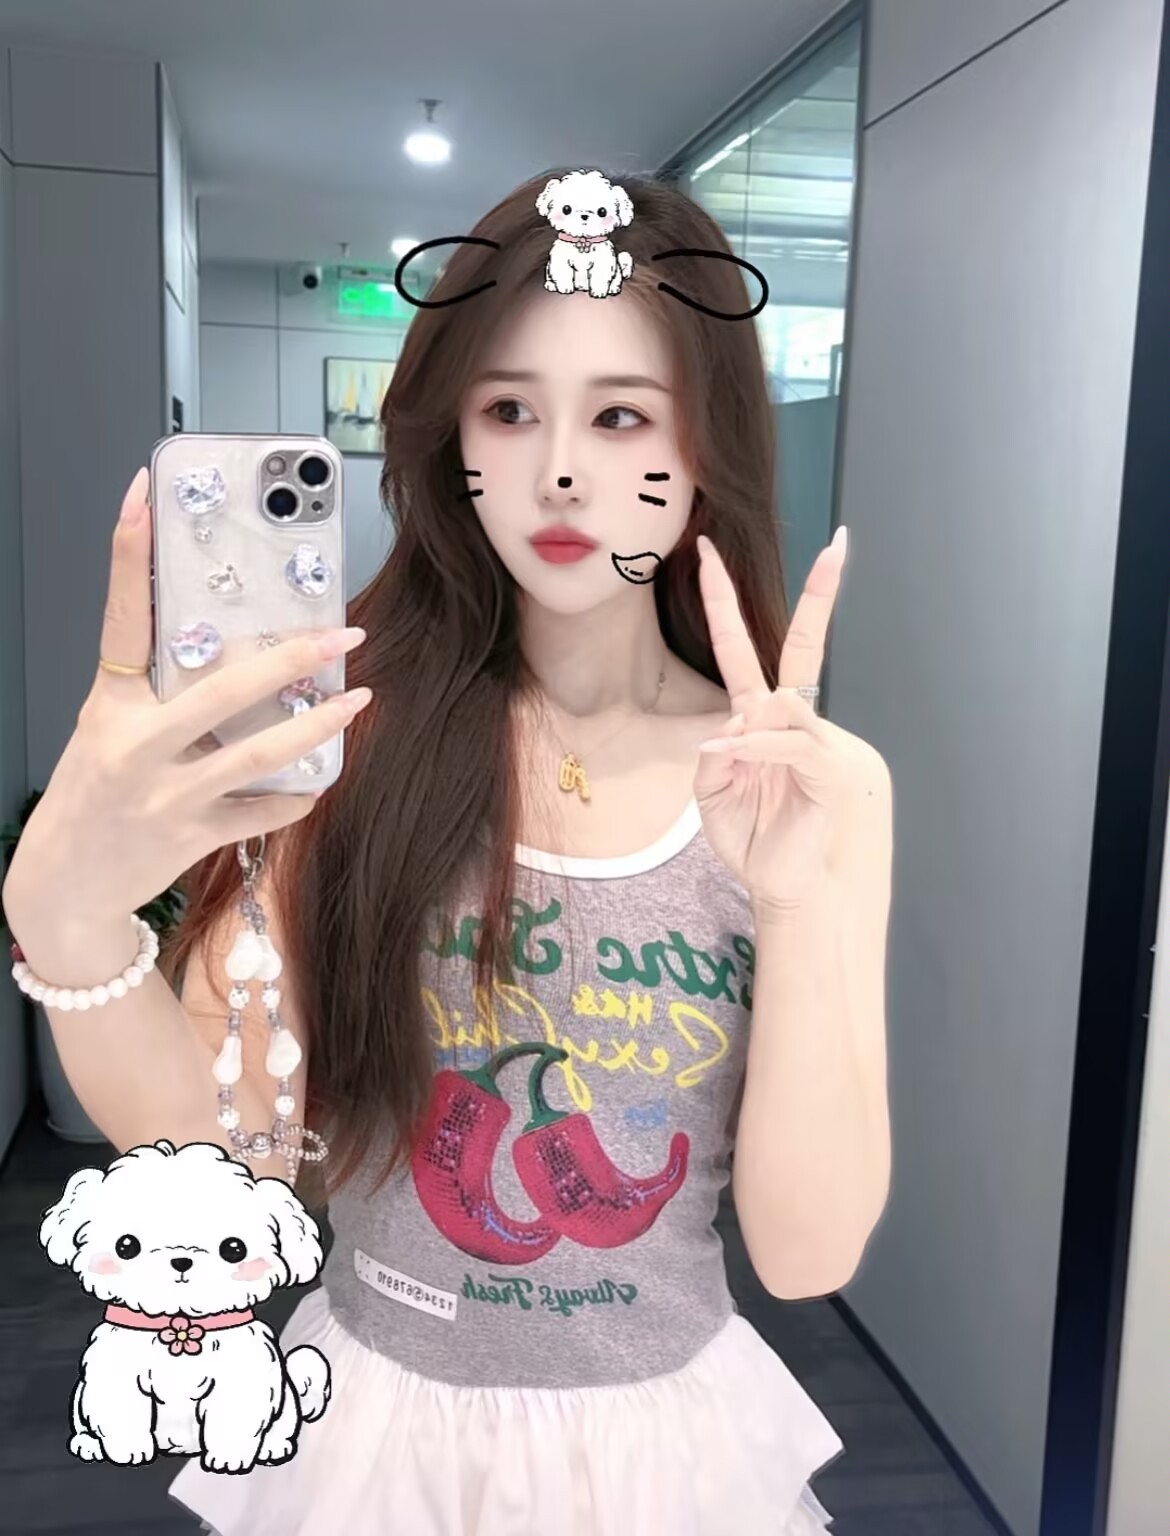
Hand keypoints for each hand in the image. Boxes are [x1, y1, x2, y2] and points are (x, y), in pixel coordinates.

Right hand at [3, 468, 370, 927]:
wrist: (60, 886)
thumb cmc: (92, 794)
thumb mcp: (107, 731)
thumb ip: (157, 694)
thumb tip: (228, 647)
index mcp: (109, 706)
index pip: (120, 618)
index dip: (129, 555)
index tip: (145, 494)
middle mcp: (135, 746)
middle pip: (221, 688)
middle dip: (291, 657)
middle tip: (342, 633)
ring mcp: (164, 794)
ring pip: (258, 752)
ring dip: (318, 726)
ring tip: (358, 701)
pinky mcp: (191, 836)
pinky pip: (262, 810)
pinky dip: (295, 794)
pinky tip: (318, 780)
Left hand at [692, 529, 890, 916]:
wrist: (792, 891)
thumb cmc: (757, 844)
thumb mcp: (713, 795)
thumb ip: (714, 754)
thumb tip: (732, 726)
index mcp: (763, 723)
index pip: (748, 653)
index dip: (727, 605)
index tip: (710, 555)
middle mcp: (795, 722)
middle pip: (803, 646)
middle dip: (822, 595)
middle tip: (839, 545)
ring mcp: (821, 740)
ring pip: (780, 706)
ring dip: (746, 735)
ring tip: (728, 765)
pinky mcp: (833, 768)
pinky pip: (791, 741)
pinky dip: (758, 748)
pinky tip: (736, 756)